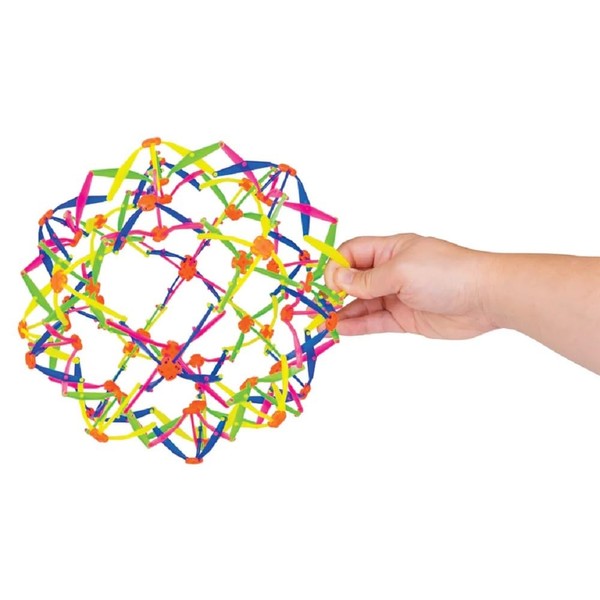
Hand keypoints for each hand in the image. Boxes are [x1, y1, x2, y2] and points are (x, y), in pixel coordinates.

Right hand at [324, 234, 496, 338]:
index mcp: (391, 249)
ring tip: (325, 321)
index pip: (353, 253)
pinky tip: (342, 328)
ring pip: (362, 303)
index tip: (328, 283)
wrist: (486, 297)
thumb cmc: (447, 273)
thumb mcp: (401, 271)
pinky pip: (375, 321)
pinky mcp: (405, 318)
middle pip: (354, 279)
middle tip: (319, 304)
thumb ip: (367, 279)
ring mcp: (398, 295)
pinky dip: (358, 325)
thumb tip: (337, 279)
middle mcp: (392, 270)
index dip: (337, 266)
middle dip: (335, 290)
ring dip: (343, 310)